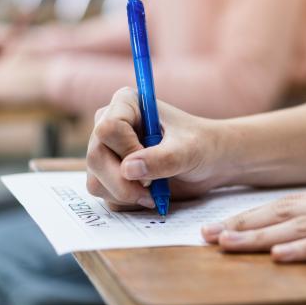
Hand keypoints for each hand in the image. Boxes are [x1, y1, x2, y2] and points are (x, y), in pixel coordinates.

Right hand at [85, 88, 231, 210]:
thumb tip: (128, 169)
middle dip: (123, 182)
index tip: (152, 158)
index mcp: (127, 103)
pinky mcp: (109, 173)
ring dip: (125, 194)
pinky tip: (149, 194)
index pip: (108, 128)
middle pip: (95, 157)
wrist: (210, 163)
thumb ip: (163, 159)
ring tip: (154, 191)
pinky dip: (127, 201)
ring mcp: (106, 151)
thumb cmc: (202, 146)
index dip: (127, 150)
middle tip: (151, 190)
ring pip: (96, 181)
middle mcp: (110, 124)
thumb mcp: (188, 151)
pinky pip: (105, 195)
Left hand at [202, 170, 305, 261]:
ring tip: (226, 244)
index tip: (225, 224)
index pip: (290, 205)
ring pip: (298, 227)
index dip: (254, 215)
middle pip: (283, 213)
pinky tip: (281, 255)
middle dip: (242, 224)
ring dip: (259, 237)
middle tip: (206, 235)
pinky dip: (304, 249)